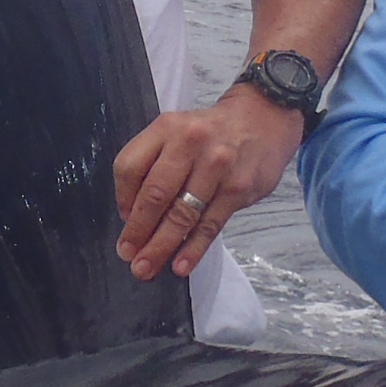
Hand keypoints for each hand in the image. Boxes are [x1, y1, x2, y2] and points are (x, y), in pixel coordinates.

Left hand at [114, 87, 307, 282]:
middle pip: (155, 195)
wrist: (263, 118)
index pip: (130, 166)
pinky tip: (180, 265)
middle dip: (138, 231)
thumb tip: (133, 215)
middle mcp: (190, 143)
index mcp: (166, 128)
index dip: (123, 198)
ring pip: (182, 214)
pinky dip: (193, 248)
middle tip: (128, 255)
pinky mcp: (238, 188)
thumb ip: (153, 164)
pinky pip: (210, 225)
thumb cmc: (210, 133)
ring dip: (161, 246)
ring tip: (146, 268)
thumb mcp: (176, 131)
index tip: (124, 220)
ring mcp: (217, 166)